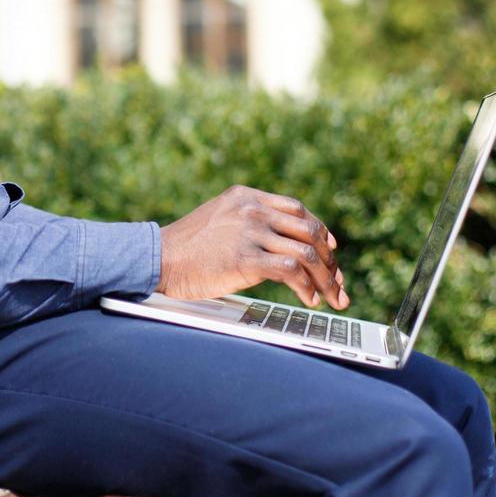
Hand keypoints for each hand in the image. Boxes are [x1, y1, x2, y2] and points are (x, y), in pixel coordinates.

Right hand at [157, 185, 348, 309]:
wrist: (158, 258)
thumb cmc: (186, 247)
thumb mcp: (219, 218)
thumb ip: (246, 221)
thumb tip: (277, 241)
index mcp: (247, 196)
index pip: (298, 210)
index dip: (321, 231)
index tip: (332, 251)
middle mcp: (253, 209)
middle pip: (310, 231)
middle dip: (330, 260)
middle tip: (338, 282)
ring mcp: (250, 232)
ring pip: (306, 252)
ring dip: (324, 279)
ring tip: (330, 298)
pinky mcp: (246, 258)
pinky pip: (291, 271)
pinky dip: (306, 288)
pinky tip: (308, 300)